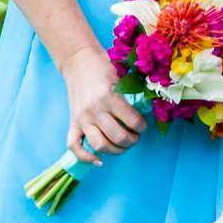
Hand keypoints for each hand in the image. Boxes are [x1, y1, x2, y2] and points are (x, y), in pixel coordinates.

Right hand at [63, 51, 144, 166]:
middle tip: (136, 136)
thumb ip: (134, 92)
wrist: (78, 62)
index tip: (144, 125)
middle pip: (118, 136)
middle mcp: (94, 110)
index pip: (132, 121)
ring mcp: (82, 118)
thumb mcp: (122, 74)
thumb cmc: (104, 67)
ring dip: (116, 150)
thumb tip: (150, 109)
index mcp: (109, 96)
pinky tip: (98, 160)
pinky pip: (74, 146)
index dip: (142, 126)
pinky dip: (85, 157)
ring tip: (123, 145)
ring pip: (100, 145)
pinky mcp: (72, 123)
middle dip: (132, 140)